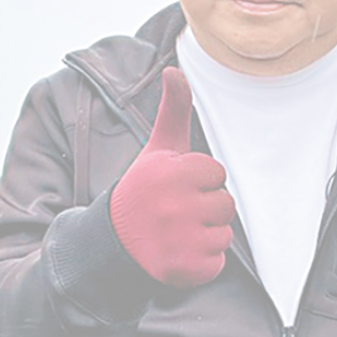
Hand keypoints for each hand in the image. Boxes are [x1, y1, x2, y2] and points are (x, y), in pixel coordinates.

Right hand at [109, 65, 234, 291]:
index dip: (199, 183)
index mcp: (171, 173)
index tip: (174, 189)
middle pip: (225, 206)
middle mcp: (174, 205)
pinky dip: (200, 265)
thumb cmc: (142, 191)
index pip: (217, 175)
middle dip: (204, 211)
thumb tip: (174, 69)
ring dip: (204, 238)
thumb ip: (173, 110)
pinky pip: (216, 264)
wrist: (111, 242)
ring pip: (223, 235)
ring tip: (175, 234)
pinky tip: (176, 255)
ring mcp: (178, 238)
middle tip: (173, 214)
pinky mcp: (183, 268)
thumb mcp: (157, 150)